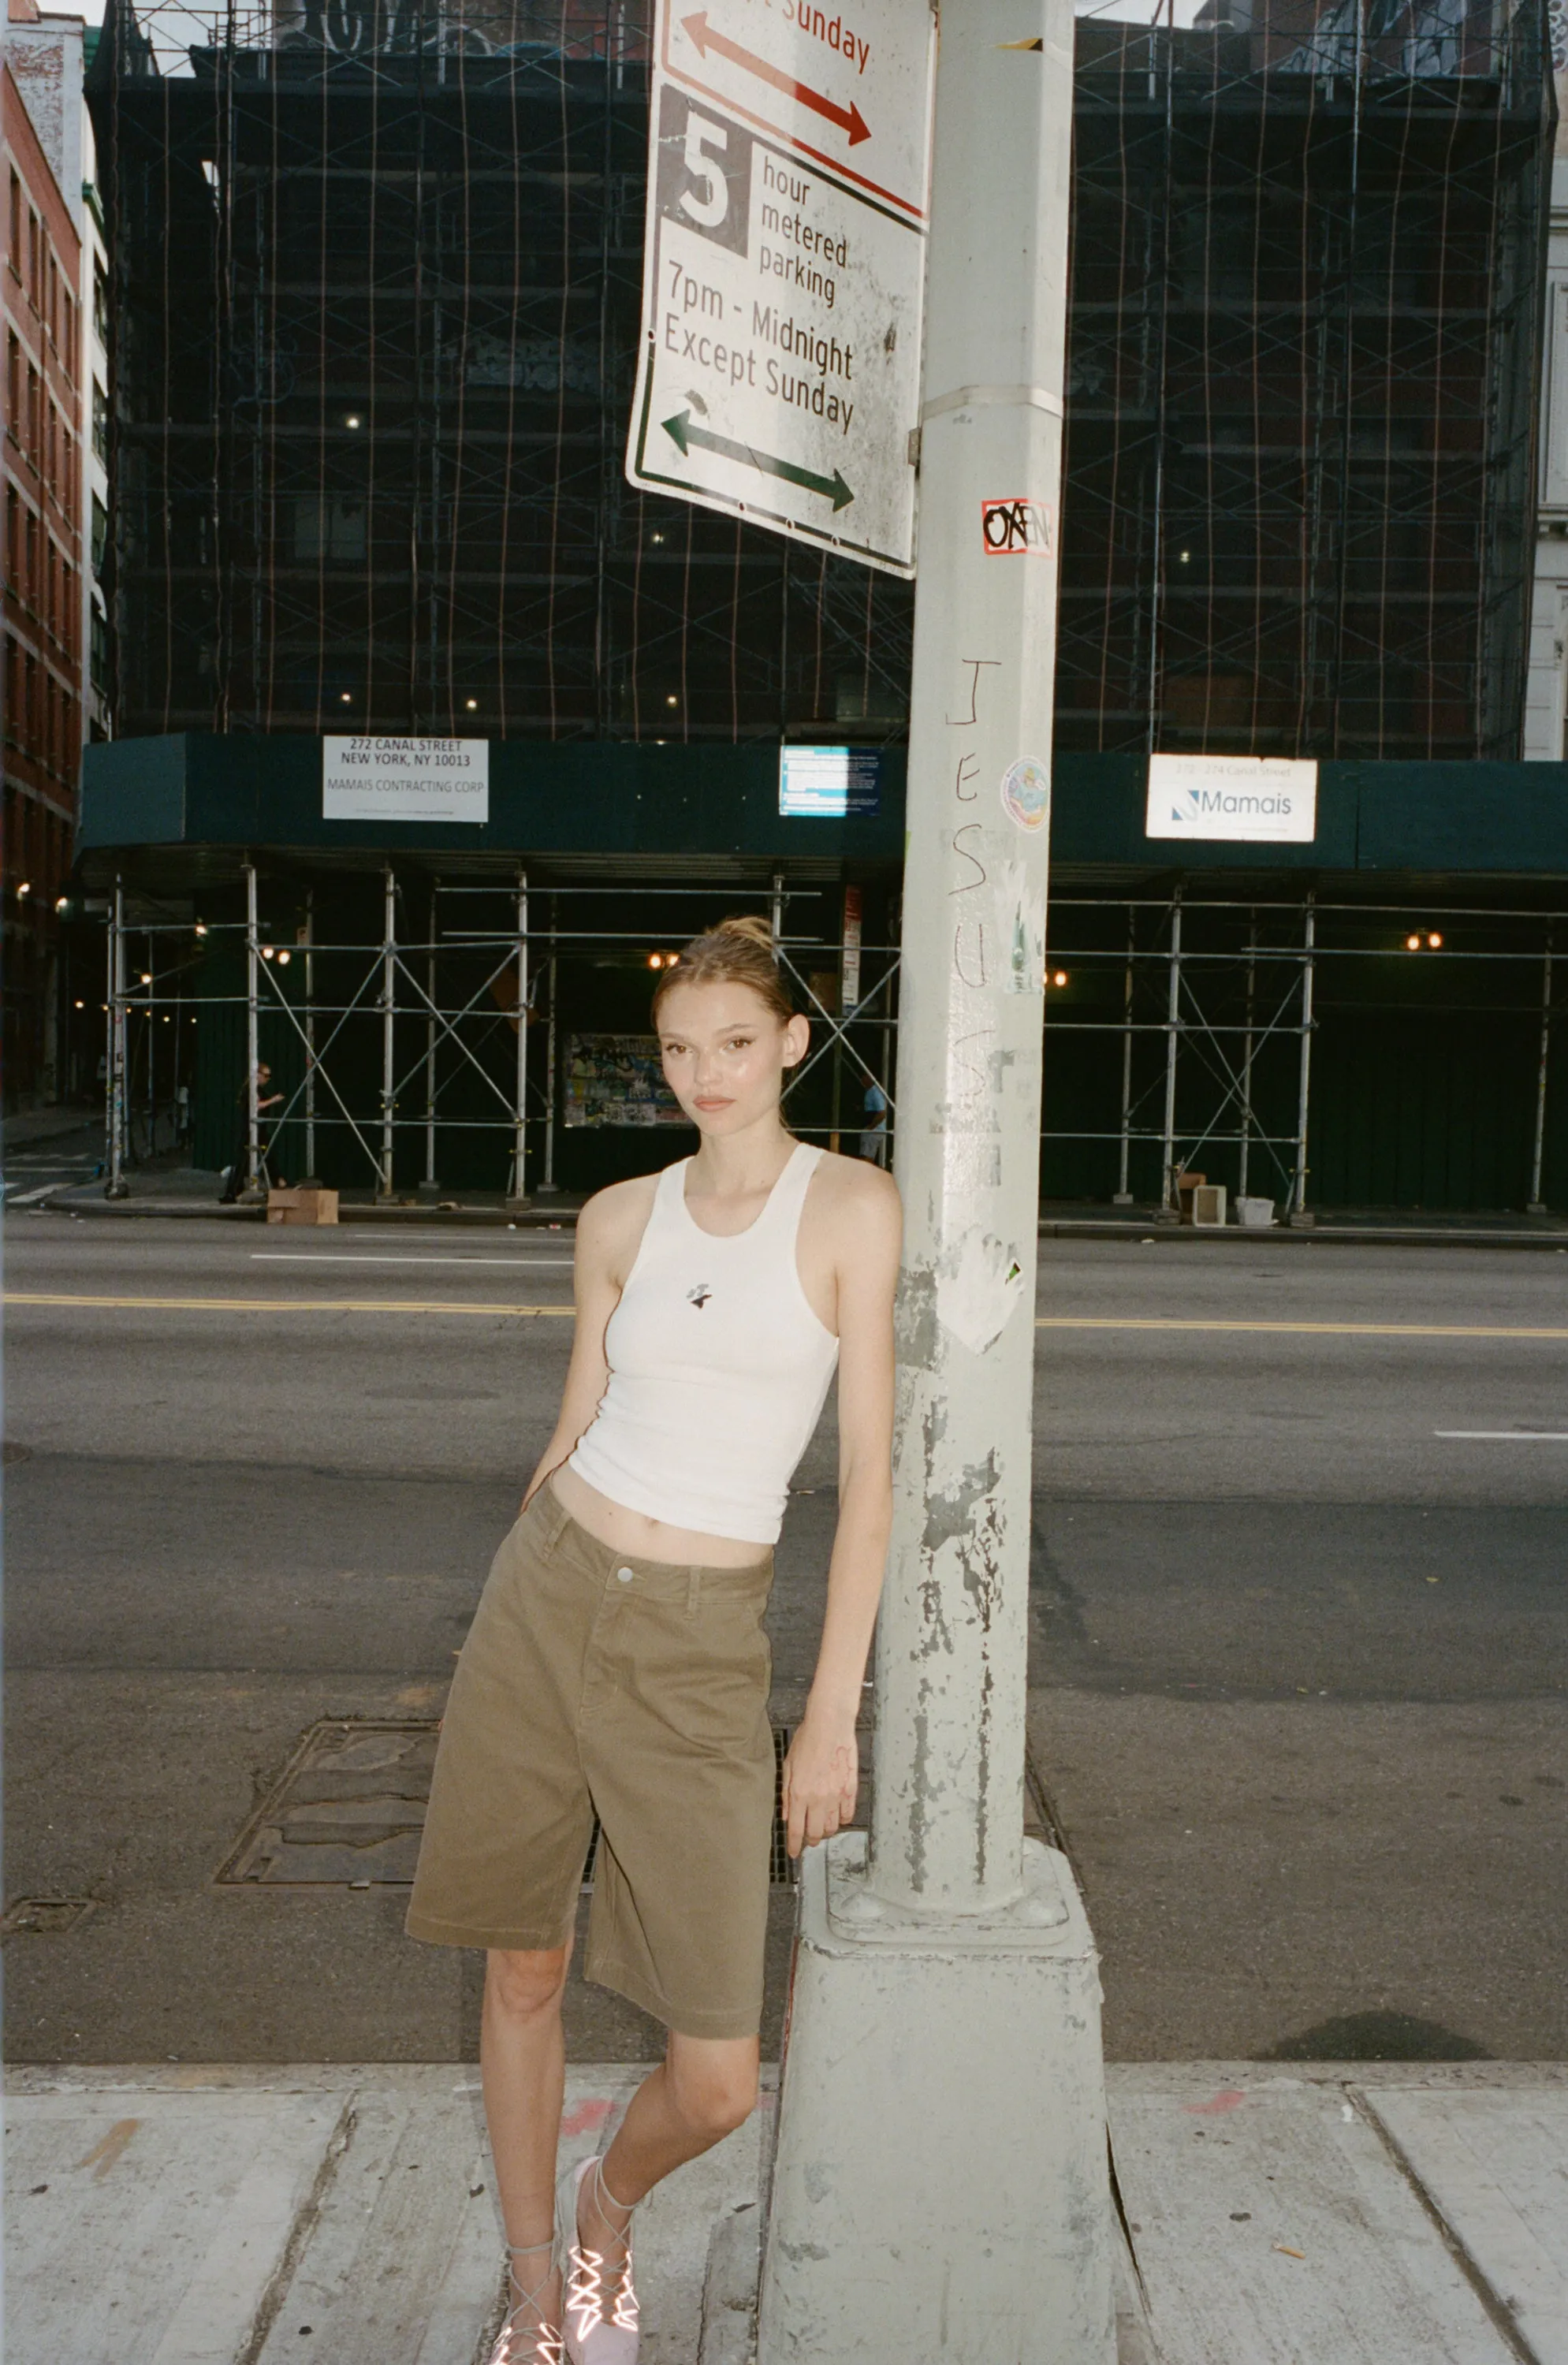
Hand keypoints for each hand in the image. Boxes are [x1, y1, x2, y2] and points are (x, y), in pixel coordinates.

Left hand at [780, 1711, 857, 1857]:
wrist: (829, 1725)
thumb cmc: (807, 1741)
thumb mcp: (788, 1766)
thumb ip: (786, 1794)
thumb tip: (786, 1815)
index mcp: (800, 1793)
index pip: (796, 1829)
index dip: (794, 1845)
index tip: (793, 1853)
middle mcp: (818, 1798)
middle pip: (815, 1833)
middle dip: (810, 1841)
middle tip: (808, 1840)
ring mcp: (836, 1795)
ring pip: (832, 1827)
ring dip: (825, 1832)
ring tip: (821, 1828)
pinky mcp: (850, 1790)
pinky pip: (847, 1814)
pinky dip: (842, 1820)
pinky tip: (837, 1816)